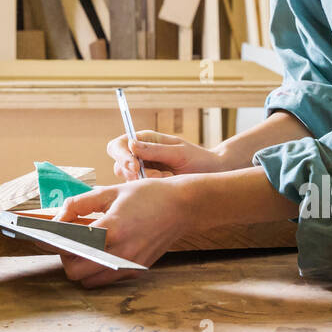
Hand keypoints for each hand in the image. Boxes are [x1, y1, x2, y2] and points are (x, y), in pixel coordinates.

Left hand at [53, 178, 193, 287]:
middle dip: (66, 258)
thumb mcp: (110, 191)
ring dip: (80, 268)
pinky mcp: (136, 270)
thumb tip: (59, 218)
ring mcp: (129, 264)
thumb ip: (80, 204)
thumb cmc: (146, 195)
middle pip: (75, 272)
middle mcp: (120, 251)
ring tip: (82, 248)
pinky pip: (106, 279)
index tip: (45, 237)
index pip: (70, 247)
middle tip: (67, 242)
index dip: (54, 243)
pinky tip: (99, 252)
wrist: (181, 206)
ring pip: (89, 281)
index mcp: (112, 228)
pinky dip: (96, 271)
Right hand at [107, 129, 223, 181]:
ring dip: (146, 181)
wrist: (212, 174)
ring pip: (128, 180)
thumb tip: (131, 145)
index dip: (121, 156)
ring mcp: (144, 172)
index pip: (118, 145)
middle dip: (133, 173)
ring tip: (168, 178)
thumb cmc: (198, 159)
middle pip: (119, 165)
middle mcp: (140, 155)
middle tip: (155, 177)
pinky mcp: (149, 186)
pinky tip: (168, 184)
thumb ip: (155, 150)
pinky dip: (152, 190)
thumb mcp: (178, 152)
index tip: (135, 167)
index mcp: (145, 140)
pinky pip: (140, 191)